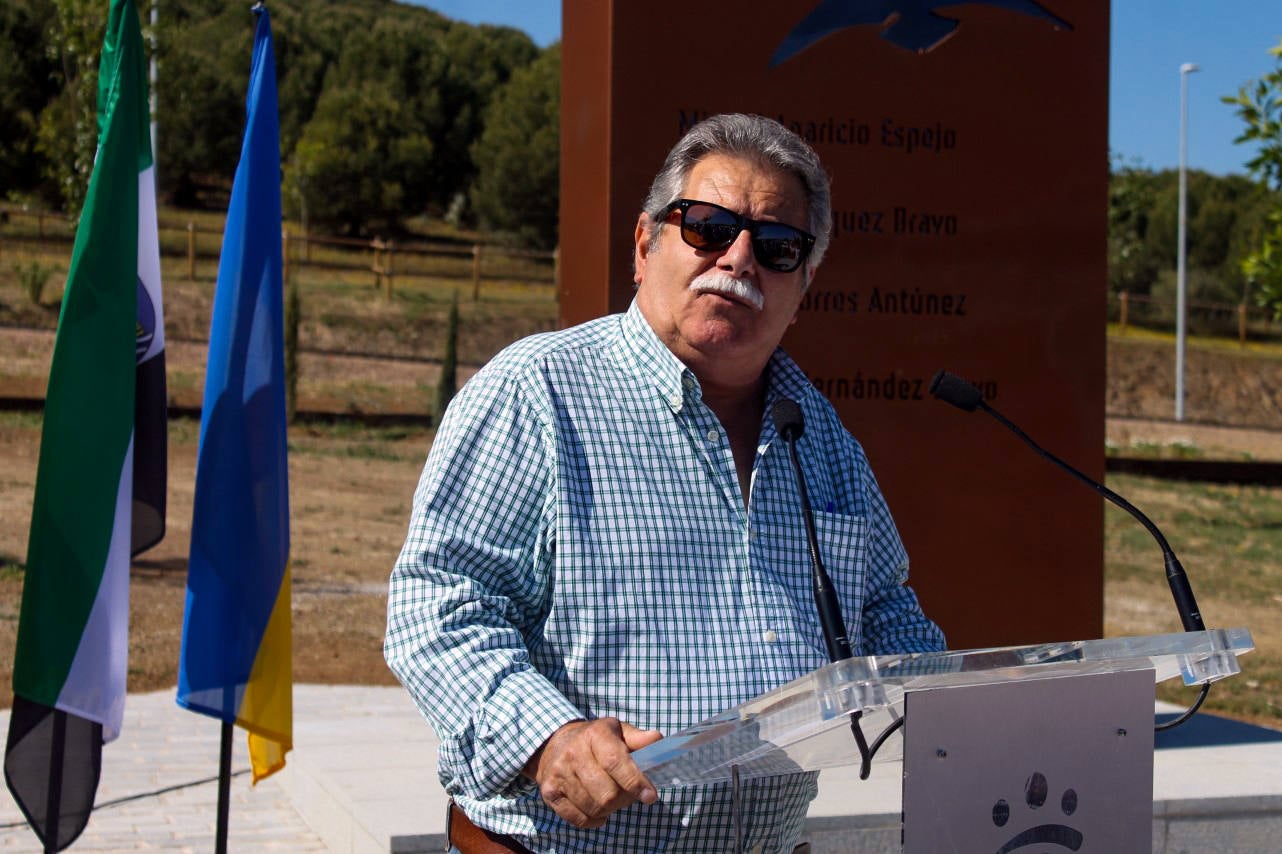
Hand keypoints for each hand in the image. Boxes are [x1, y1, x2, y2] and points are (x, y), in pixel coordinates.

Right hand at [524, 718, 661, 828]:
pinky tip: (597, 809)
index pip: (615, 761)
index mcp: (595, 734)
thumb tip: (657, 739)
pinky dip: (594, 820)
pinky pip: (578, 819)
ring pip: (594, 808)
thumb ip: (638, 738)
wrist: (554, 743)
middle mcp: (573, 752)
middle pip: (607, 793)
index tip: (650, 796)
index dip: (635, 781)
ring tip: (611, 797)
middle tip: (628, 793)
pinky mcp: (549, 792)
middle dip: (624, 799)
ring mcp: (559, 773)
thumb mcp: (617, 731)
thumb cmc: (594, 739)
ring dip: (609, 809)